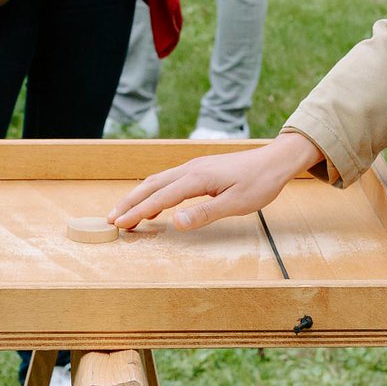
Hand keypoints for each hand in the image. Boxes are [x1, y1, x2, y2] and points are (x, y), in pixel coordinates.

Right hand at [107, 131, 324, 230]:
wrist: (275, 160)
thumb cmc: (260, 183)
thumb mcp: (236, 204)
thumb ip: (205, 213)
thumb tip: (177, 223)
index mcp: (197, 178)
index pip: (160, 198)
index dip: (139, 212)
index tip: (121, 224)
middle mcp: (190, 169)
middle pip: (151, 186)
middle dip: (130, 202)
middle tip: (111, 219)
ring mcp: (194, 167)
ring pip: (158, 181)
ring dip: (139, 196)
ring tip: (125, 212)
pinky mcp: (199, 169)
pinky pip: (169, 180)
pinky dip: (154, 192)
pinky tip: (154, 204)